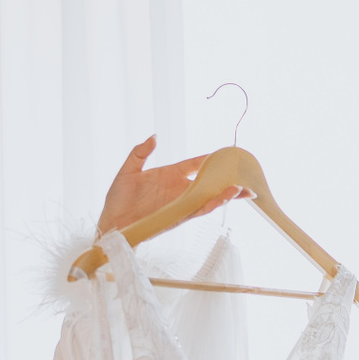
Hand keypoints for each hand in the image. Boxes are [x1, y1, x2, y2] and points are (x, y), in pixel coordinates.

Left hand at [96, 135, 245, 233]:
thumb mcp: (128, 170)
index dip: (211, 158)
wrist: (112, 223)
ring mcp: (180, 203)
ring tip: (241, 189)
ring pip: (208, 198)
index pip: (196, 164)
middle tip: (246, 174)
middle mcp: (179, 189)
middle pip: (209, 182)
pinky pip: (198, 211)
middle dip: (228, 180)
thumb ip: (140, 152)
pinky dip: (211, 205)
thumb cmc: (118, 199)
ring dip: (225, 195)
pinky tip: (221, 200)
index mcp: (170, 175)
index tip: (227, 153)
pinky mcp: (177, 217)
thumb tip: (154, 137)